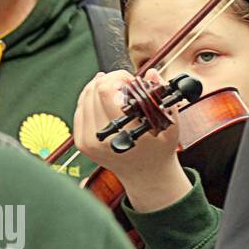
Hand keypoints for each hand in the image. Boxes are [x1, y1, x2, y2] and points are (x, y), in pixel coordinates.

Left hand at [73, 68, 190, 212]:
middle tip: (124, 82)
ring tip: (115, 88)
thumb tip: (152, 74)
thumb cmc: (159, 149)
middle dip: (109, 80)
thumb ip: (160, 96)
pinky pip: (79, 109)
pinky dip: (90, 98)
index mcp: (122, 133)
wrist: (145, 174)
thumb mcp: (169, 123)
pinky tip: (103, 97)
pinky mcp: (81, 142)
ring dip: (99, 87)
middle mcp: (101, 138)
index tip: (129, 79)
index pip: (105, 92)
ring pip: (84, 97)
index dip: (117, 77)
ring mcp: (88, 141)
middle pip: (93, 91)